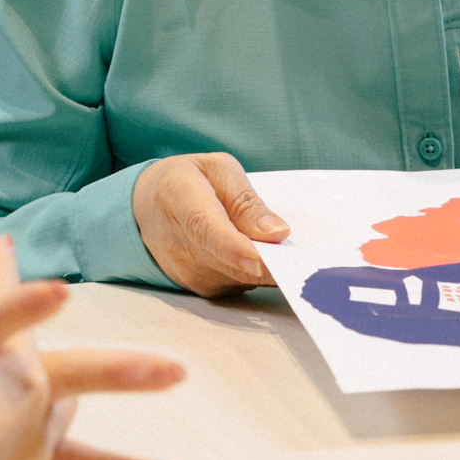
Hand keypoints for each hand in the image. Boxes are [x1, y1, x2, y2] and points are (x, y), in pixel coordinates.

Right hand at [133, 152, 289, 295]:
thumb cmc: (186, 182)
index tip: (262, 258)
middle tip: (317, 263)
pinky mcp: (203, 290)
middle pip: (233, 264)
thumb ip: (247, 201)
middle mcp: (181, 247)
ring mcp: (190, 274)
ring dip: (272, 269)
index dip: (235, 248)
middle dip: (276, 265)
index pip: (207, 230)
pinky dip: (260, 273)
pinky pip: (241, 284)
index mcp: (180, 201)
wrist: (142, 211)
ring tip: (297, 253)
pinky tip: (270, 257)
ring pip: (244, 278)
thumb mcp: (217, 170)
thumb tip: (279, 234)